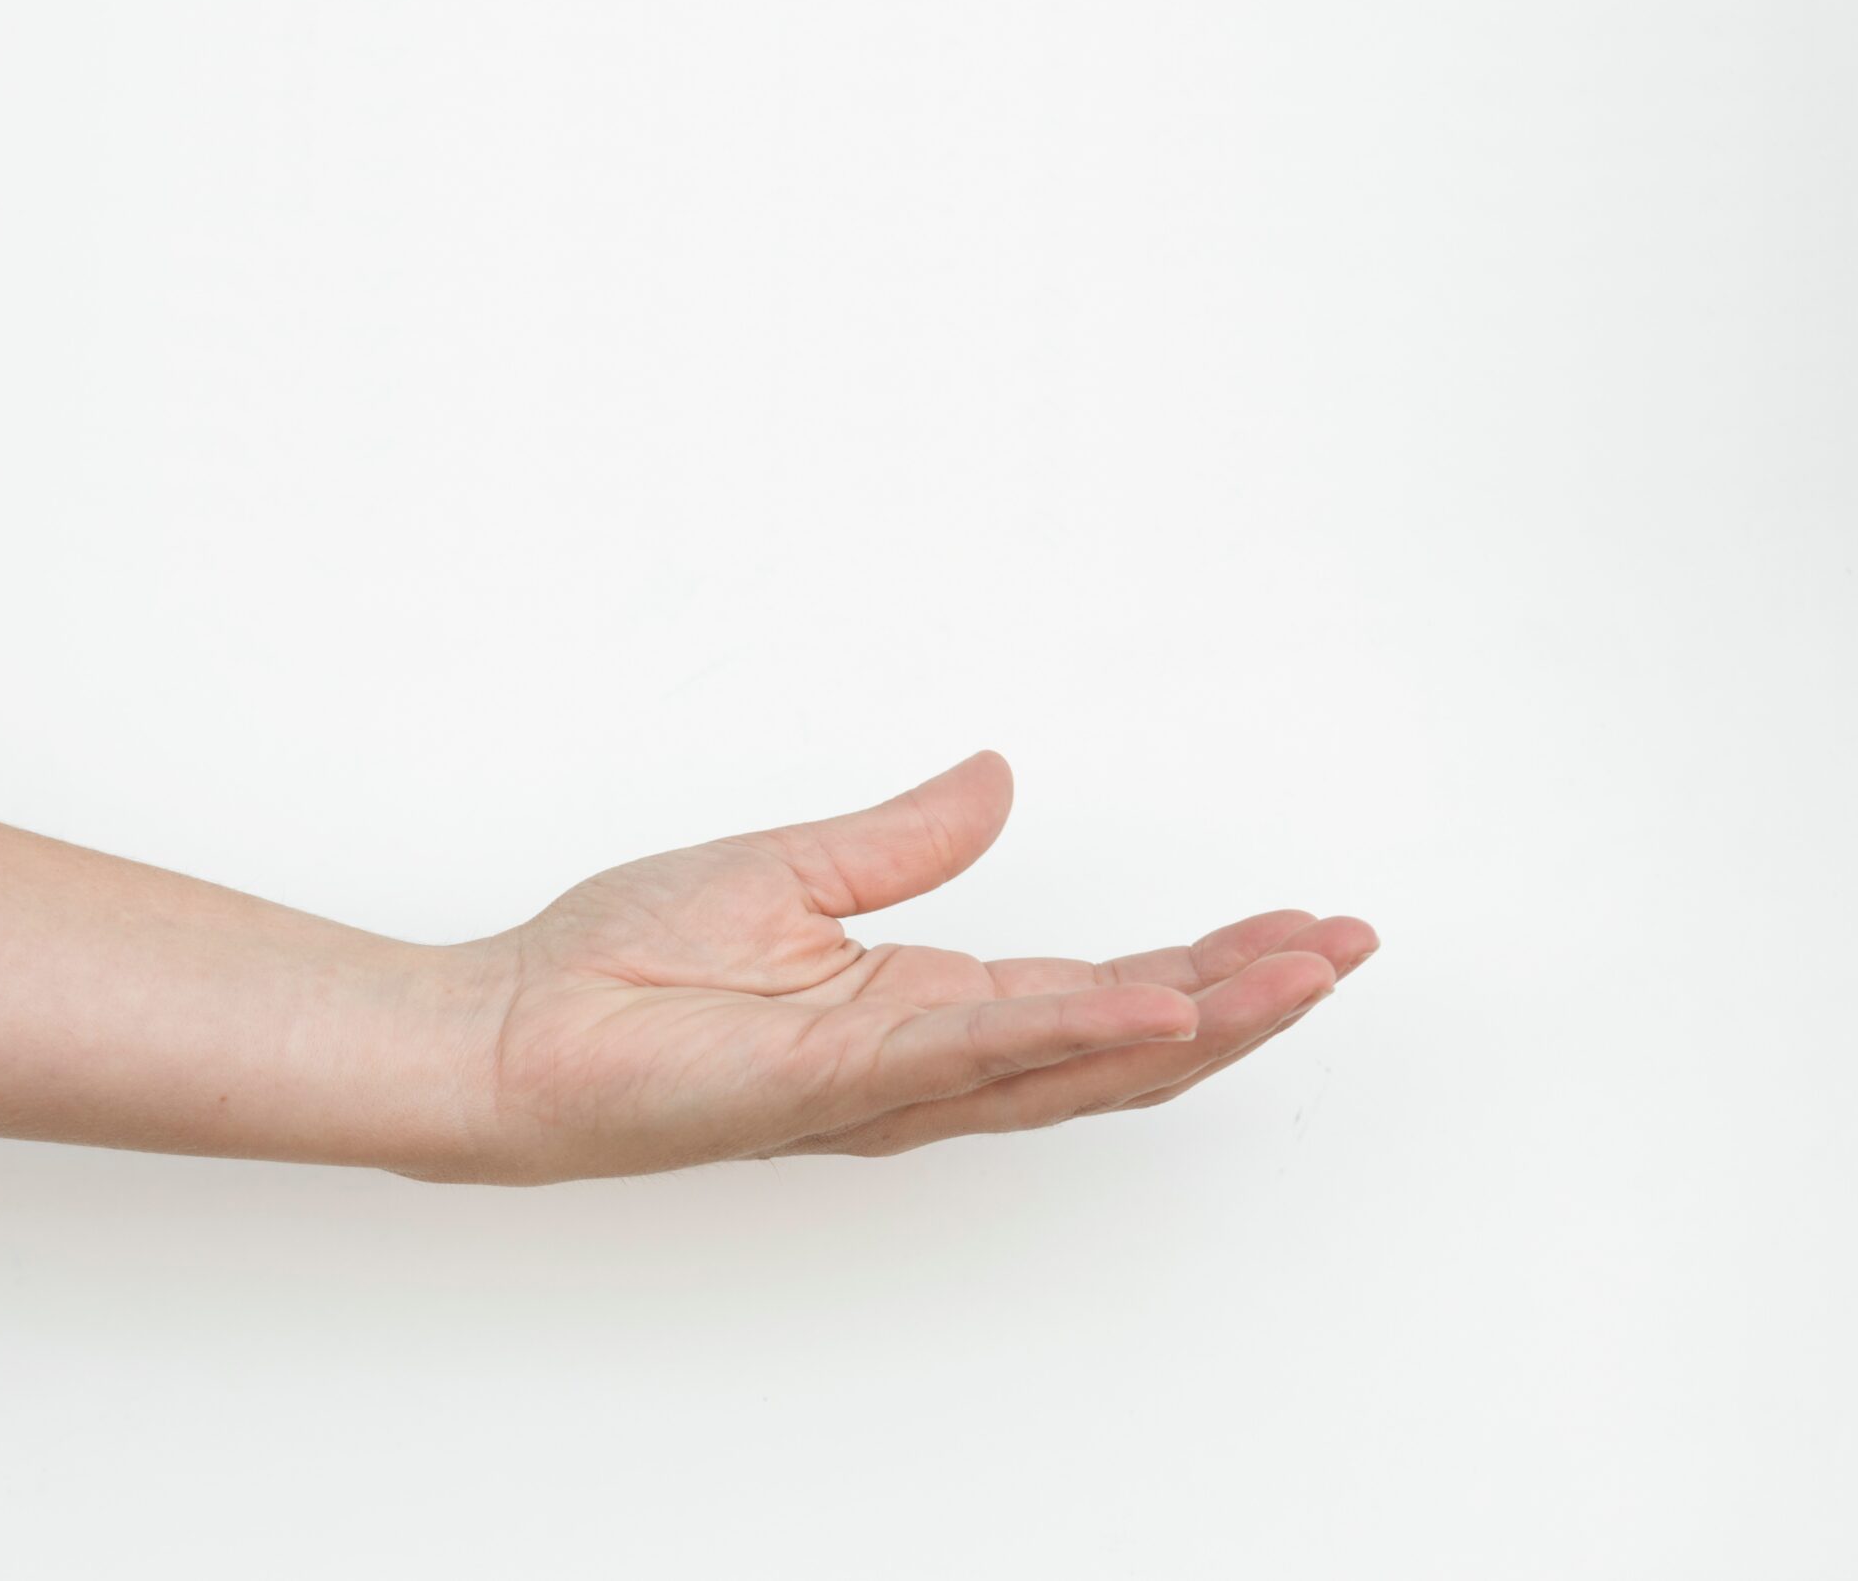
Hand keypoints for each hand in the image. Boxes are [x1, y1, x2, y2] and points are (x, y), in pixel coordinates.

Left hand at [410, 753, 1376, 1182]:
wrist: (510, 1031)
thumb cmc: (622, 967)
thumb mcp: (793, 871)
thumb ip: (907, 838)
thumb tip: (998, 775)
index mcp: (929, 1007)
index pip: (1103, 992)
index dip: (1211, 962)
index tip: (1304, 923)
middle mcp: (930, 1062)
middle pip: (1125, 1043)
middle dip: (1246, 999)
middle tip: (1347, 948)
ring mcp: (892, 1082)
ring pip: (1080, 1065)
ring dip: (1200, 1023)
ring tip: (1303, 973)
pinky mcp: (836, 1080)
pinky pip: (975, 1057)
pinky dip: (1073, 1036)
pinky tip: (1160, 1009)